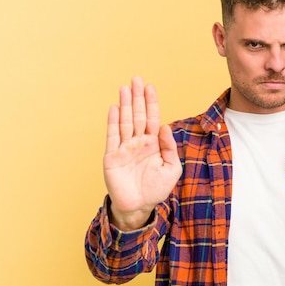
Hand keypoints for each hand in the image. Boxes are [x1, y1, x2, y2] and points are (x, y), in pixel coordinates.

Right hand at [103, 77, 181, 230]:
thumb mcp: (172, 168)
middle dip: (137, 97)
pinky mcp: (112, 157)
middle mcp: (138, 142)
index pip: (151, 118)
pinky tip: (114, 108)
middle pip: (137, 115)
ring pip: (124, 121)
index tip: (150, 87)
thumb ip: (170, 147)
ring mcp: (124, 148)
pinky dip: (113, 122)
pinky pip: (112, 136)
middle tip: (137, 79)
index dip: (151, 102)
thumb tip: (164, 127)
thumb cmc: (156, 189)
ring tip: (125, 88)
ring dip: (124, 105)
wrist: (139, 207)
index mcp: (153, 143)